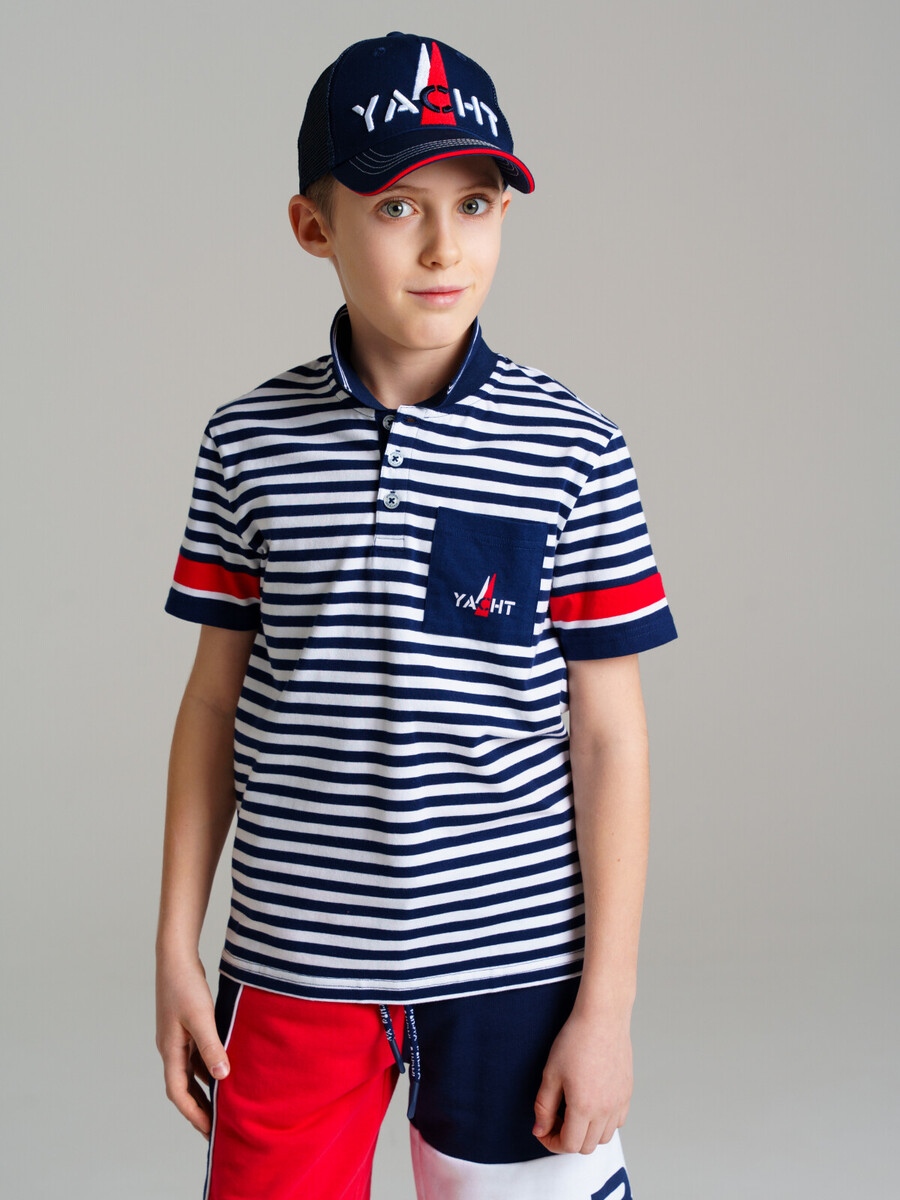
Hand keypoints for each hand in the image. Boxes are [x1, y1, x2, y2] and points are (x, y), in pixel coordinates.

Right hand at [155, 955, 229, 1138]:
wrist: (175, 957)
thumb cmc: (185, 985)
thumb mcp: (201, 1017)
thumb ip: (211, 1046)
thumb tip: (222, 1077)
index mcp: (170, 1050)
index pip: (179, 1093)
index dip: (194, 1114)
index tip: (210, 1132)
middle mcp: (170, 1049)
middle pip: (183, 1087)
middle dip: (199, 1108)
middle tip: (218, 1128)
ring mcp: (177, 1038)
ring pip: (190, 1072)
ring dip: (204, 1089)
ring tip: (224, 1104)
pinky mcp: (185, 1027)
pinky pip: (196, 1056)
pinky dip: (208, 1067)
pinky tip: (224, 1069)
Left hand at [532, 1007, 632, 1153]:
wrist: (602, 1017)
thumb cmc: (575, 1040)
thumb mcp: (551, 1073)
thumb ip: (544, 1107)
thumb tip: (540, 1130)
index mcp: (584, 1107)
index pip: (569, 1145)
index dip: (551, 1142)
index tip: (543, 1129)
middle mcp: (605, 1110)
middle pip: (586, 1146)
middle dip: (567, 1139)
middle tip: (556, 1119)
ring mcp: (619, 1102)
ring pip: (604, 1137)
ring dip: (587, 1133)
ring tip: (573, 1111)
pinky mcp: (627, 1093)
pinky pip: (618, 1122)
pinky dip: (604, 1123)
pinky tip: (592, 1103)